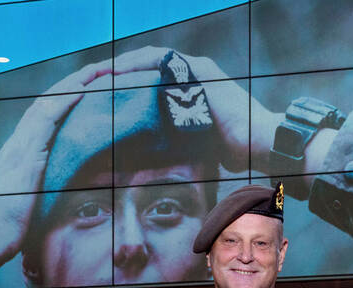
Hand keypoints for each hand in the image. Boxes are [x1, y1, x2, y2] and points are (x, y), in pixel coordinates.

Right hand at [0, 59, 116, 270]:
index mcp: (21, 152)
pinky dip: (66, 102)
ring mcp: (22, 147)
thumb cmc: (10, 229)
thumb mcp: (32, 202)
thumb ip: (43, 189)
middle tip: (100, 67)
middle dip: (74, 82)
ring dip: (74, 84)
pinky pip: (48, 120)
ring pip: (49, 103)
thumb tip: (62, 190)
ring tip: (97, 69)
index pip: (46, 116)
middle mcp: (19, 143)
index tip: (89, 85)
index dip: (67, 98)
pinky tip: (82, 90)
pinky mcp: (28, 156)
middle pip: (49, 102)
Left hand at [110, 46, 279, 171]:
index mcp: (197, 85)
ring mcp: (197, 68)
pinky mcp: (197, 70)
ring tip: (94, 77)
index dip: (128, 82)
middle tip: (91, 84)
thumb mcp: (204, 142)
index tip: (104, 95)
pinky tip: (112, 75)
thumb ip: (184, 140)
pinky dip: (133, 66)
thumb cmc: (240, 149)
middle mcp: (196, 71)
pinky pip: (156, 61)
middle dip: (118, 73)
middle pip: (146, 64)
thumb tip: (165, 164)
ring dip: (120, 66)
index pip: (154, 76)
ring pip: (147, 58)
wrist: (262, 142)